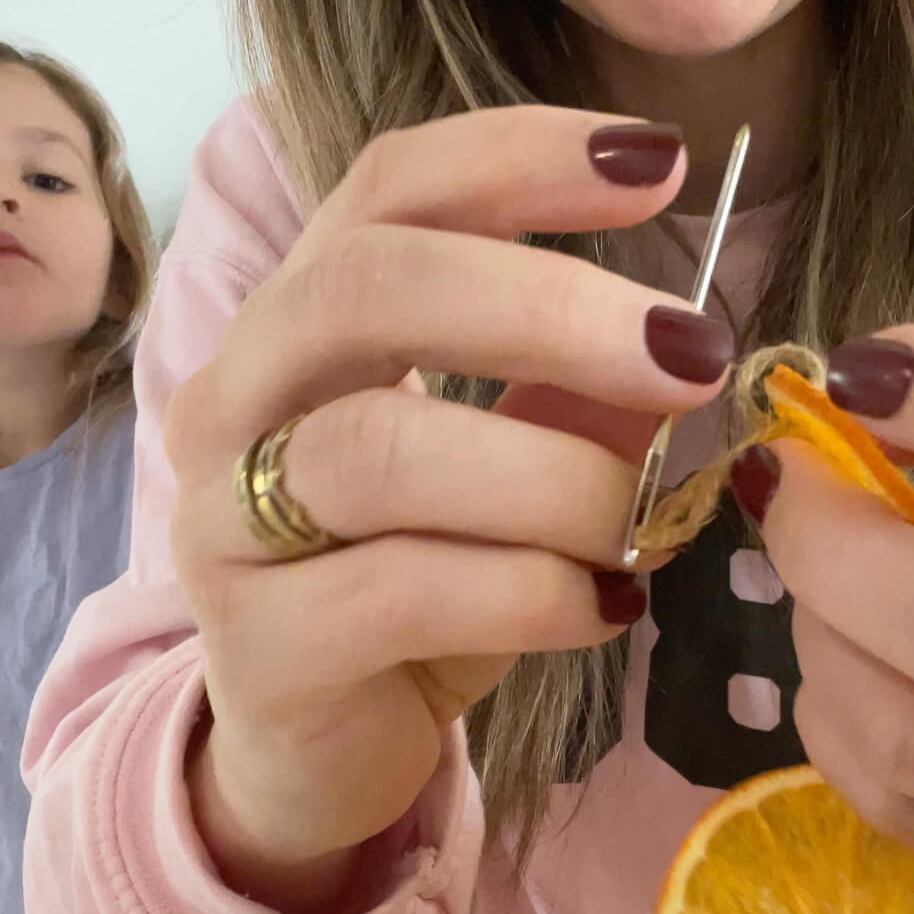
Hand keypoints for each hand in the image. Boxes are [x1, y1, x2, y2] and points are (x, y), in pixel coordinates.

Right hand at [166, 108, 729, 911]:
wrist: (314, 757)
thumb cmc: (415, 594)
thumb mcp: (508, 483)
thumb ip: (574, 403)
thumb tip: (682, 351)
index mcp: (297, 328)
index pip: (387, 191)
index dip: (519, 156)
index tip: (662, 164)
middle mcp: (234, 401)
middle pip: (363, 287)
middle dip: (546, 305)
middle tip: (688, 352)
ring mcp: (225, 524)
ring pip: (385, 449)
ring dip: (555, 478)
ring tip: (645, 521)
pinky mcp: (258, 649)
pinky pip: (400, 592)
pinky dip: (532, 593)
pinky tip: (604, 610)